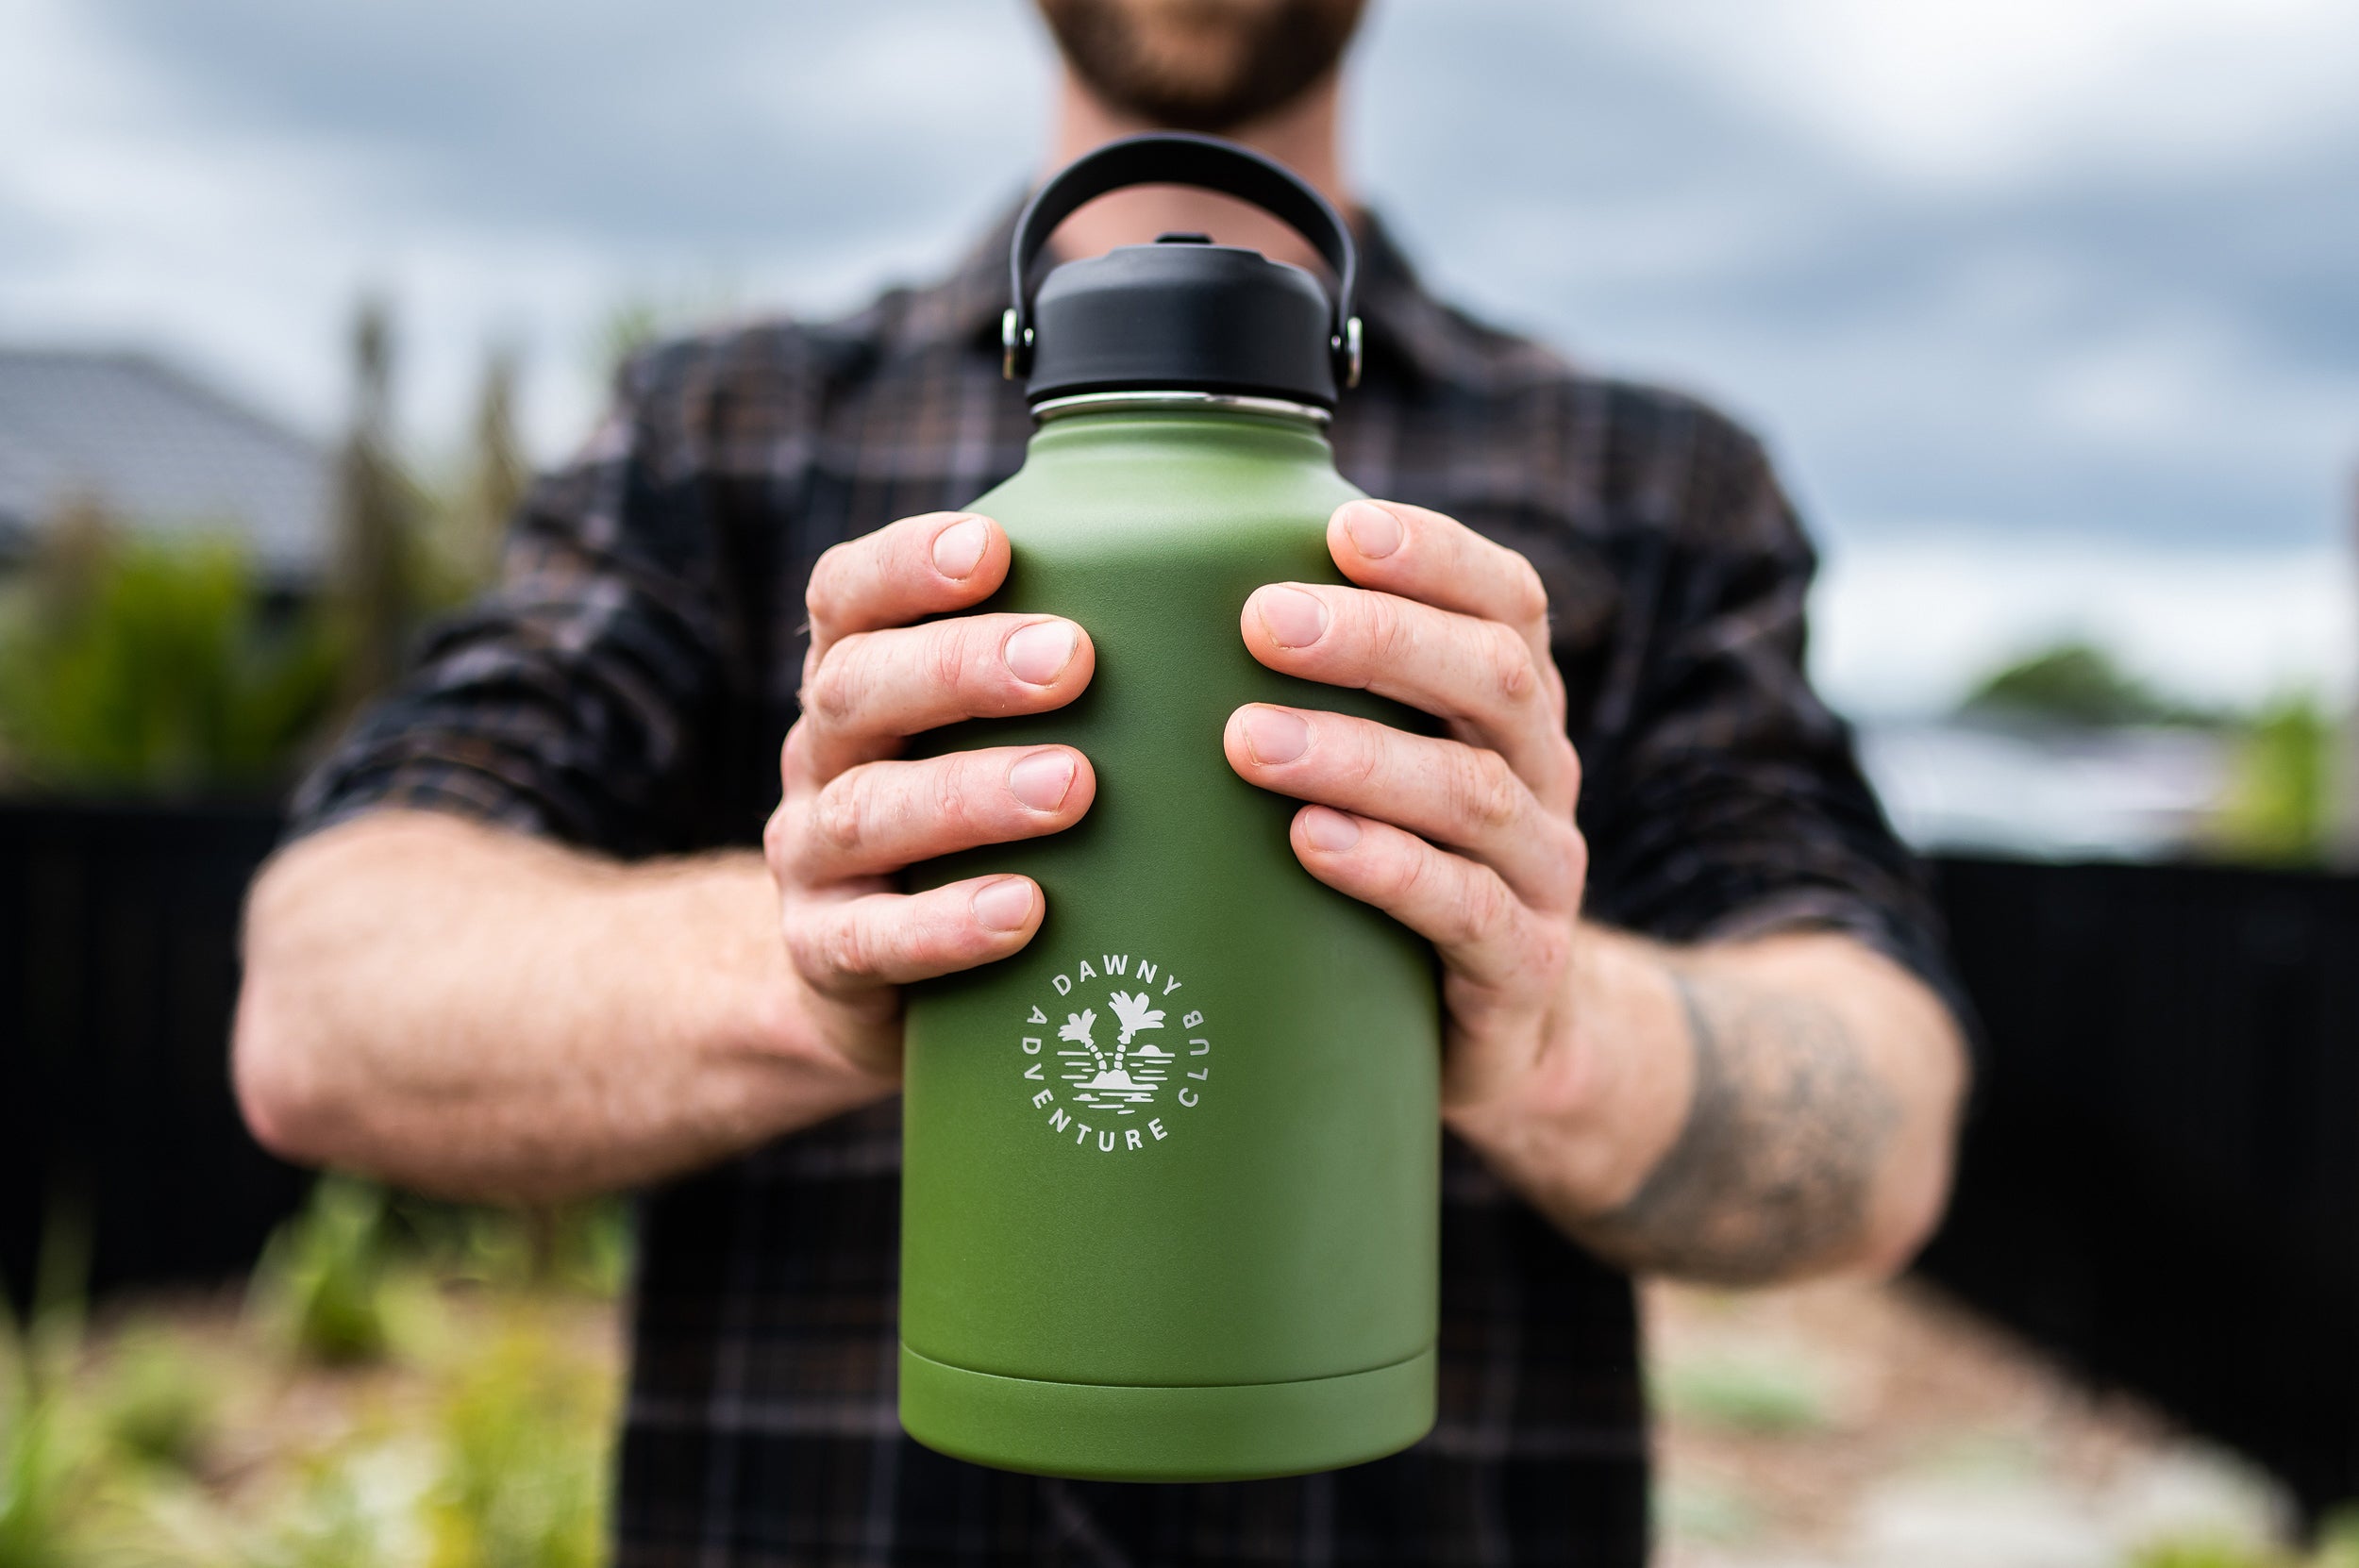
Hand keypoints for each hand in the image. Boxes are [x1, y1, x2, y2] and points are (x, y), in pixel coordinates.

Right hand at [762, 511, 1096, 1084]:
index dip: (906, 564)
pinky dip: (945, 925)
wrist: (884, 988)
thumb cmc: (986, 821)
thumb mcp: (1002, 732)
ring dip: (969, 794)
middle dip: (962, 669)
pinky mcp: (822, 955)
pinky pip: (869, 940)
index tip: (991, 548)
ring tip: (1071, 785)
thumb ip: (1072, 665)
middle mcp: (824, 753)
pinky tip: (1023, 910)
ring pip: (866, 811)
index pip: (849, 593)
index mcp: (859, 674)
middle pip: (859, 689)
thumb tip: (1240, 585)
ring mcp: (812, 857)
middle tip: (1071, 660)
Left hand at [1222, 499, 1589, 1134]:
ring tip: (1248, 739)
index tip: (1341, 526)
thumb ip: (1315, 686)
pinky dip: (1389, 870)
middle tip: (1263, 621)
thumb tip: (1156, 579)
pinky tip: (1311, 842)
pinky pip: (1467, 910)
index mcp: (1511, 703)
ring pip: (1472, 795)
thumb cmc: (1392, 865)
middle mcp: (1544, 772)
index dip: (1435, 555)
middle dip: (1379, 640)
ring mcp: (1544, 874)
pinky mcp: (1523, 969)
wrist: (1494, 1036)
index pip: (1505, 600)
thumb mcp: (1376, 765)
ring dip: (1359, 755)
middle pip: (1491, 679)